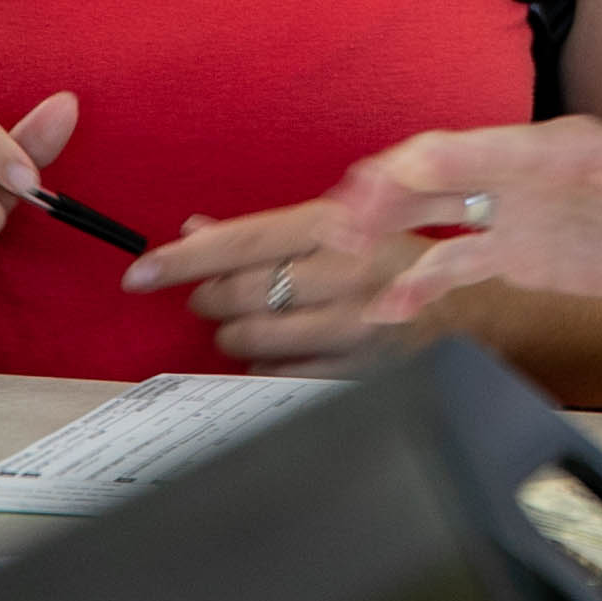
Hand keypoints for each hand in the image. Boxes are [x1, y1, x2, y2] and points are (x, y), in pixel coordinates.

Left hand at [123, 202, 426, 375]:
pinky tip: (278, 349)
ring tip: (246, 322)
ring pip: (250, 338)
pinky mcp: (355, 369)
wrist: (461, 308)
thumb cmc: (386, 258)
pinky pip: (275, 375)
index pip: (241, 240)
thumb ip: (261, 231)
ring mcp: (351, 324)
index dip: (184, 259)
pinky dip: (262, 364)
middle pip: (238, 293)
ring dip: (232, 334)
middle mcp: (345, 271)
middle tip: (212, 297)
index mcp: (336, 225)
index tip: (140, 273)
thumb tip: (193, 231)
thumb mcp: (333, 225)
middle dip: (210, 298)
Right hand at [321, 115, 601, 323]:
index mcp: (558, 150)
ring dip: (388, 228)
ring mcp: (517, 213)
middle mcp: (524, 175)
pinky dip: (419, 283)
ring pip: (436, 215)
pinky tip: (385, 308)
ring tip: (340, 250)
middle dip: (387, 193)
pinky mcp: (520, 252)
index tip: (379, 181)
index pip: (481, 150)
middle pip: (441, 176)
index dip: (430, 164)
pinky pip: (457, 264)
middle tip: (338, 221)